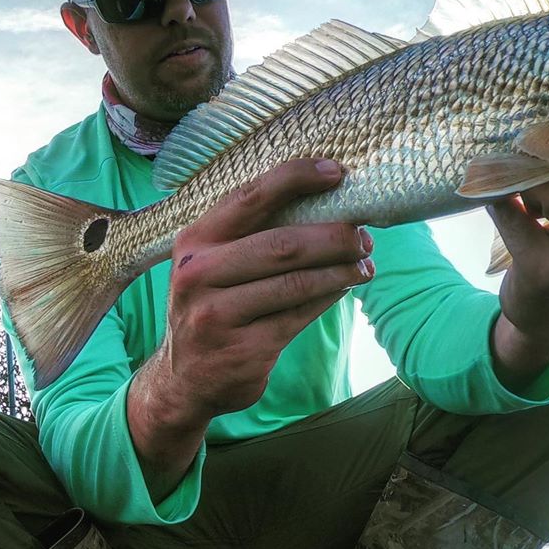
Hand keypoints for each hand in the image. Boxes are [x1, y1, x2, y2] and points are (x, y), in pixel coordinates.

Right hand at [127, 158, 371, 497]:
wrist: (184, 377)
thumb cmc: (214, 302)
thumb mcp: (214, 261)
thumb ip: (254, 231)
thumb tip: (328, 197)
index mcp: (195, 240)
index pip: (251, 197)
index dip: (296, 178)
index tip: (336, 172)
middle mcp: (198, 274)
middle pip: (283, 245)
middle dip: (334, 237)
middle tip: (365, 237)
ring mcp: (216, 316)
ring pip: (296, 284)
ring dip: (340, 271)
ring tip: (365, 264)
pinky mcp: (242, 351)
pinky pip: (299, 317)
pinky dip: (328, 298)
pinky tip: (344, 287)